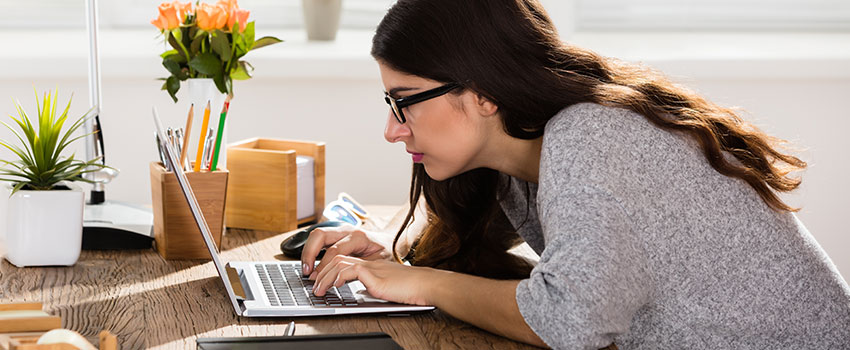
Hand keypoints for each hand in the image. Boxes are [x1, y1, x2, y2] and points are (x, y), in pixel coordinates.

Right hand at [300, 224, 393, 278]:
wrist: (390, 242)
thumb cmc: (385, 253)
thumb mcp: (377, 263)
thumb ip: (360, 268)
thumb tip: (342, 278)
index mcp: (358, 237)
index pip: (334, 250)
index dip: (323, 265)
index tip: (317, 278)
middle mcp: (347, 230)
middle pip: (320, 235)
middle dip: (309, 253)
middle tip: (307, 271)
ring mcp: (341, 230)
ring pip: (317, 234)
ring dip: (308, 251)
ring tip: (306, 268)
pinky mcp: (337, 234)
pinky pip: (320, 238)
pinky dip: (312, 250)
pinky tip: (311, 263)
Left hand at [311, 255, 431, 305]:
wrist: (426, 285)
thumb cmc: (410, 288)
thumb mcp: (385, 285)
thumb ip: (371, 284)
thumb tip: (360, 290)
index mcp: (370, 261)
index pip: (342, 256)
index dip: (327, 267)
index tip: (319, 280)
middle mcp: (368, 260)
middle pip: (335, 255)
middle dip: (320, 270)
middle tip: (313, 286)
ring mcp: (371, 265)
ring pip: (338, 260)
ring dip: (325, 275)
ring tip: (319, 290)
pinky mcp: (375, 273)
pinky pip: (350, 269)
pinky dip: (339, 277)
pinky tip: (335, 286)